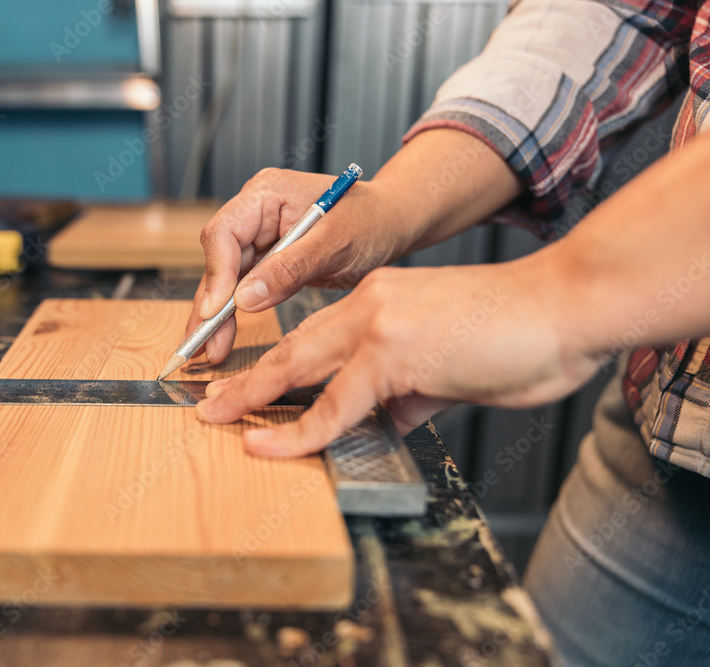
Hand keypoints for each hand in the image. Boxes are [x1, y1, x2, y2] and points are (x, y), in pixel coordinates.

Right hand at [184, 168, 409, 362]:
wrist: (392, 224)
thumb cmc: (372, 220)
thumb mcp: (336, 243)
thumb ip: (290, 269)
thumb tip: (244, 300)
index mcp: (266, 193)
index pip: (225, 233)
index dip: (216, 273)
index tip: (217, 310)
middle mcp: (255, 214)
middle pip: (218, 260)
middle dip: (210, 304)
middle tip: (202, 344)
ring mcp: (259, 239)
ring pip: (225, 281)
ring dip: (216, 316)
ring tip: (208, 350)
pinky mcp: (266, 262)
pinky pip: (242, 290)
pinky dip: (233, 316)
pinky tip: (222, 340)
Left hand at [195, 259, 599, 456]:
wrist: (565, 309)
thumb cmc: (518, 336)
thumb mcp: (449, 368)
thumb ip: (409, 394)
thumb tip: (385, 422)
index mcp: (380, 302)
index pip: (314, 336)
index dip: (277, 365)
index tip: (249, 386)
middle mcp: (370, 305)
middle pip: (291, 347)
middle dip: (246, 379)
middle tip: (209, 401)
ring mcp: (379, 324)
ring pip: (298, 365)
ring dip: (252, 396)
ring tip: (216, 418)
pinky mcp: (395, 351)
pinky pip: (337, 403)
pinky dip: (299, 430)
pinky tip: (269, 445)